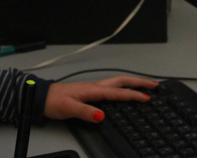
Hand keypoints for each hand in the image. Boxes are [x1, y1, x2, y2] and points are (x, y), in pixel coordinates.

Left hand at [44, 75, 158, 122]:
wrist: (41, 97)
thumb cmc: (53, 101)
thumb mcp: (68, 108)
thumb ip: (85, 112)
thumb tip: (101, 115)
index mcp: (93, 90)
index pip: (118, 92)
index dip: (134, 95)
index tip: (147, 98)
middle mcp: (96, 87)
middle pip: (123, 82)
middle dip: (140, 82)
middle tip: (155, 84)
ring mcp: (94, 88)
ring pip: (118, 83)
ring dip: (133, 83)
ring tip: (146, 85)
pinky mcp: (90, 92)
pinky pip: (112, 87)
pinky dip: (124, 87)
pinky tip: (125, 91)